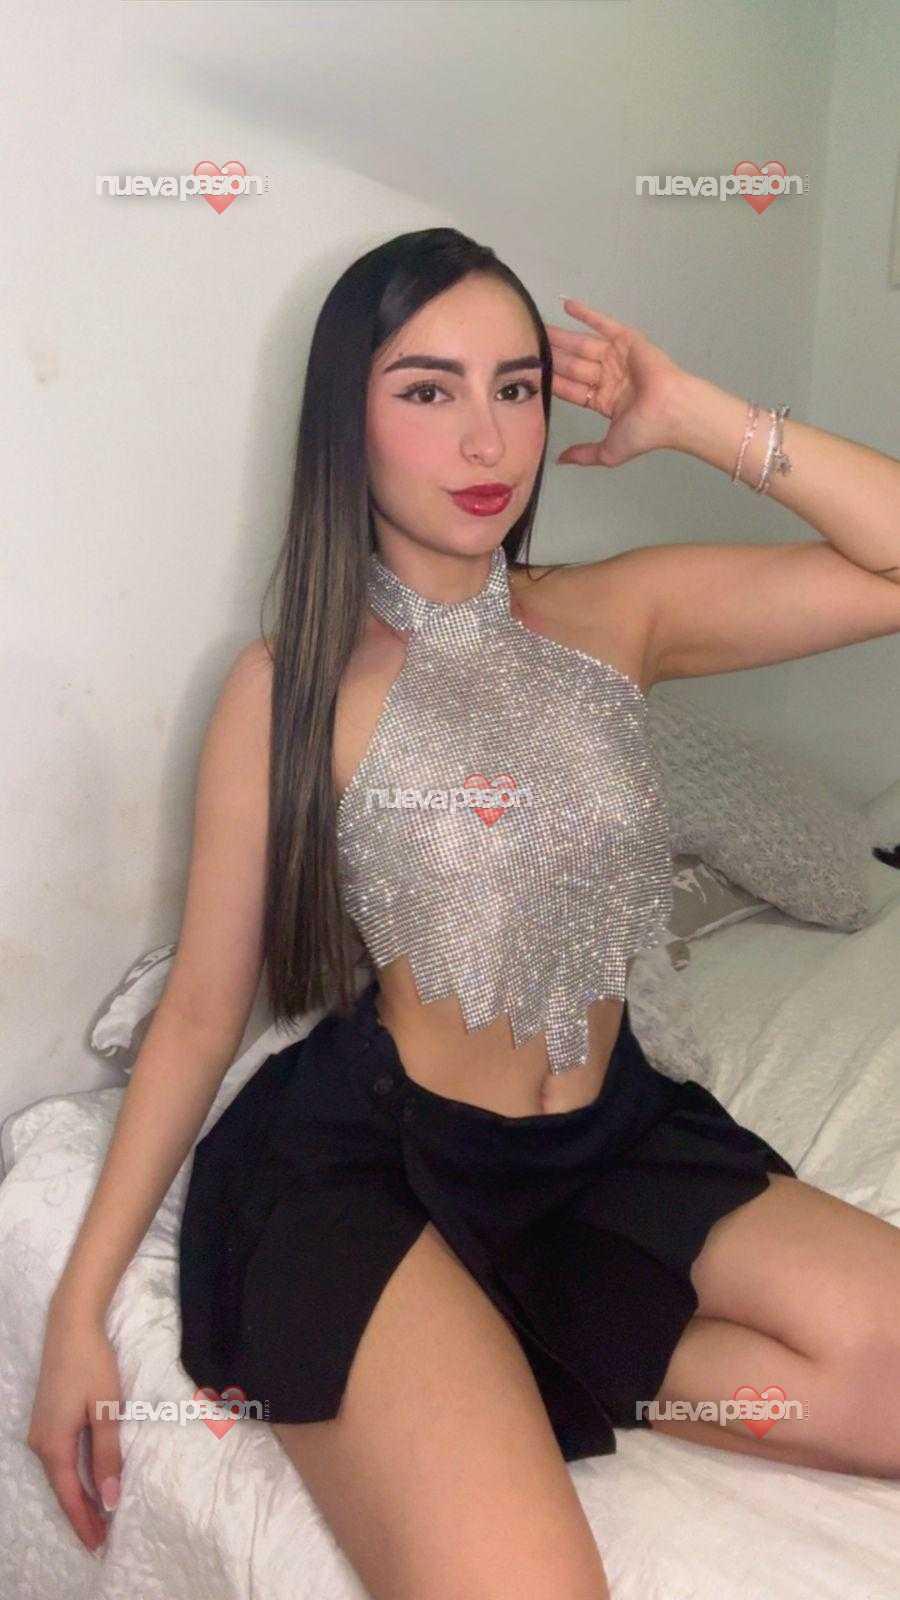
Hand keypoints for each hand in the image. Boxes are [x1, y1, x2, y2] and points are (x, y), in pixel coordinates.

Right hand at [27, 1296, 123, 1556]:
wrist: (70, 1325)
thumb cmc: (92, 1364)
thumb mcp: (106, 1410)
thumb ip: (107, 1455)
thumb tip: (109, 1499)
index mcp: (54, 1445)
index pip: (70, 1496)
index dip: (85, 1521)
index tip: (98, 1545)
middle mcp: (40, 1443)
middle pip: (62, 1489)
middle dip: (82, 1514)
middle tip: (101, 1539)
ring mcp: (40, 1430)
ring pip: (60, 1474)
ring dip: (78, 1495)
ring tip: (98, 1516)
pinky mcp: (47, 1418)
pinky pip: (60, 1458)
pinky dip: (74, 1475)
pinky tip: (87, 1480)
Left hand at [546, 297, 685, 466]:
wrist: (671, 412)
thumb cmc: (644, 431)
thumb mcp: (608, 451)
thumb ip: (583, 454)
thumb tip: (560, 460)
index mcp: (604, 400)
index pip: (570, 388)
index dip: (551, 380)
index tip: (530, 372)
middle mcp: (609, 377)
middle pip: (573, 364)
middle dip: (552, 355)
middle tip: (527, 343)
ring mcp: (618, 357)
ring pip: (582, 345)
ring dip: (561, 336)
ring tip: (538, 326)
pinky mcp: (628, 340)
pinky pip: (603, 324)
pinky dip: (587, 314)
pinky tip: (566, 304)